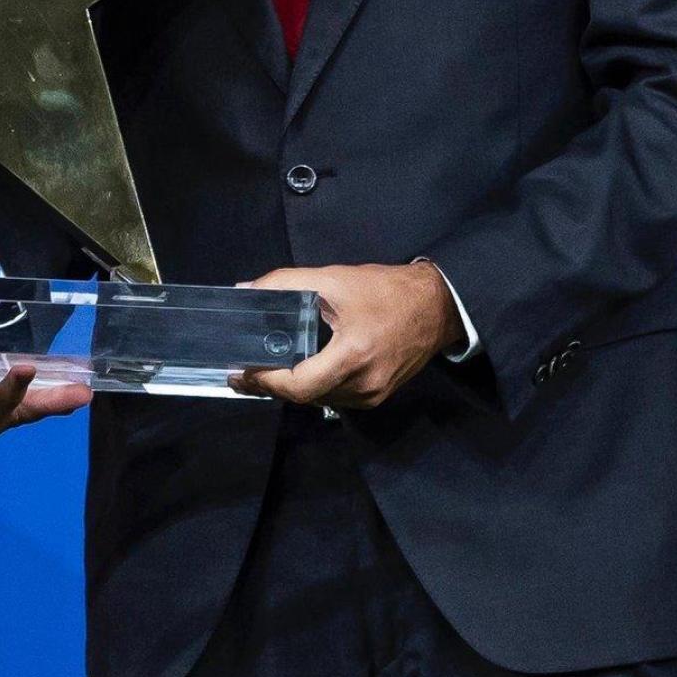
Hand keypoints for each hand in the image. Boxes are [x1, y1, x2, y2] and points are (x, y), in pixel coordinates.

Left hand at [229, 261, 463, 408]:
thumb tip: (246, 290)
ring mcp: (373, 395)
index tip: (240, 371)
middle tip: (242, 371)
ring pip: (319, 399)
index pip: (299, 385)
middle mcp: (364, 385)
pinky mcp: (378, 395)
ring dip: (291, 388)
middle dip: (271, 386)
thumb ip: (285, 283)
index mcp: (353, 356)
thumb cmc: (385, 290)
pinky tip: (297, 371)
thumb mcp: (332, 278)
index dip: (266, 381)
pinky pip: (336, 396)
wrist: (436, 306)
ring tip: (264, 370)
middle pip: (305, 395)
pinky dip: (313, 386)